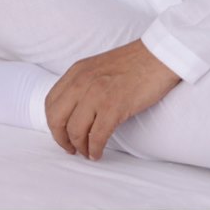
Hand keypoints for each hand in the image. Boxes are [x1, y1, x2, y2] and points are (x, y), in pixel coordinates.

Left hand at [44, 39, 181, 160]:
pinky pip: (97, 136)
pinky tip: (98, 153)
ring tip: (88, 153)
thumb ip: (83, 84)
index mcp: (76, 72)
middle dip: (61, 139)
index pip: (50, 102)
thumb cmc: (134, 63)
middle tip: (71, 149)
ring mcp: (96, 94)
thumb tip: (75, 110)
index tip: (62, 134)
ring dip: (80, 147)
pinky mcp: (113, 106)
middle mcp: (81, 82)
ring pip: (75, 130)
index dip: (53, 124)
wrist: (159, 56)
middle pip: (56, 118)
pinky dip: (95, 149)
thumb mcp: (98, 67)